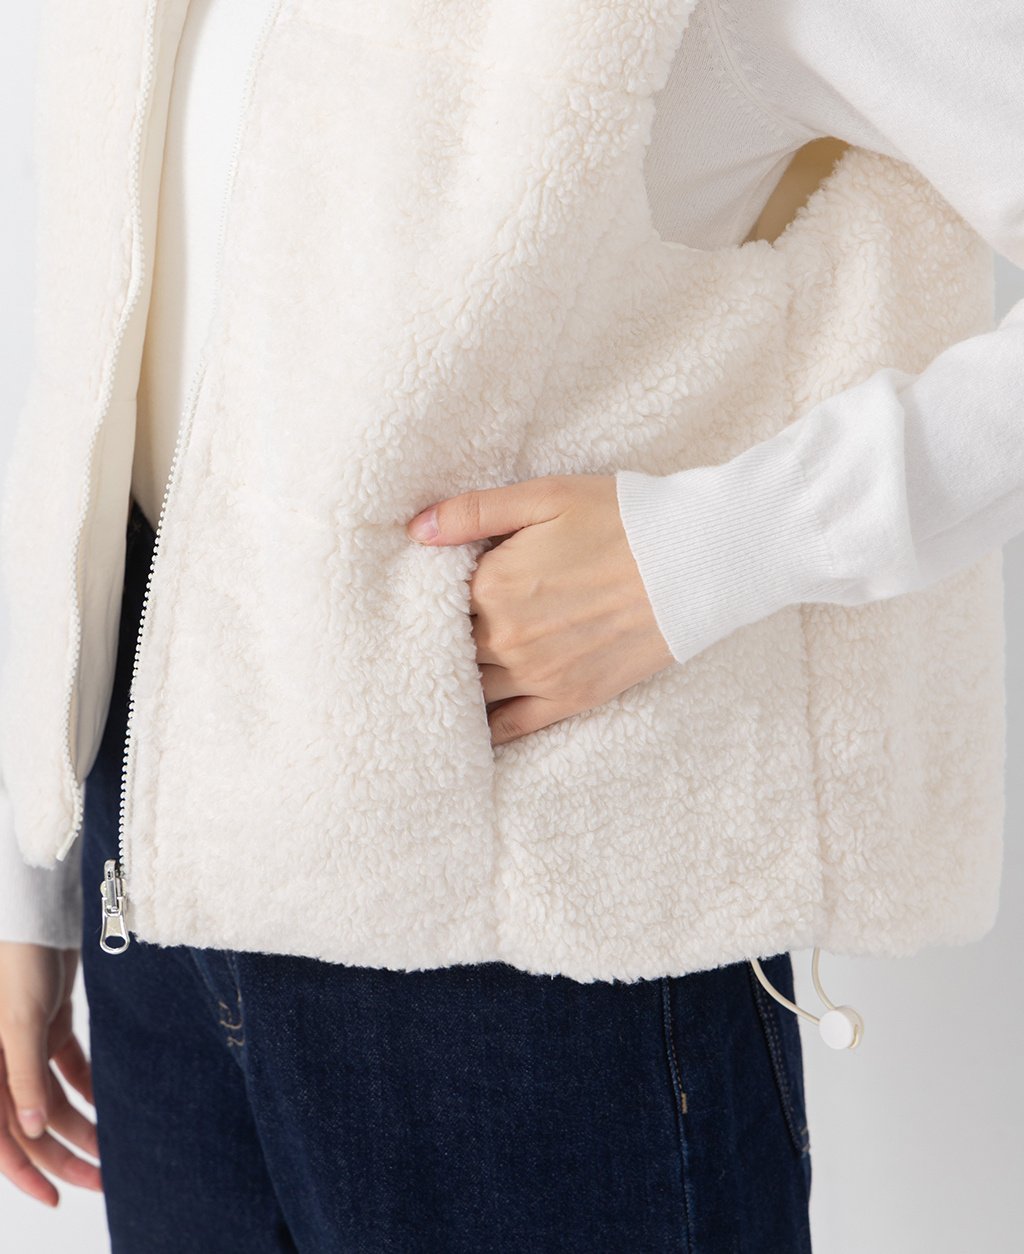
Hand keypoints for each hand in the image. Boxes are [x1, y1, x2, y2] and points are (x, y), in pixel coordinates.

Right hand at [0, 942, 100, 1205]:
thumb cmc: (18, 959)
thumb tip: (32, 1130)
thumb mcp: (21, 1020)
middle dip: (65, 1155)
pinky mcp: (48, 1024)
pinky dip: (88, 1086)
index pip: (3, 1136)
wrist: (37, 911)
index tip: (57, 1197)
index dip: (26, 1171)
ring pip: (53, 1100)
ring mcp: (25, 1045)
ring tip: (113, 1150)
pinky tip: (110, 1104)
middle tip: (104, 1179)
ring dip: (81, 1125)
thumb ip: (24, 1075)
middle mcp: (0, 1064)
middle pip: (33, 1125)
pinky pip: (67, 1067)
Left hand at [407, 475, 672, 744]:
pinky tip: (468, 724)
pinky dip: (483, 728)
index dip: (428, 598)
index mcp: (492, 585)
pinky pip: (509, 727)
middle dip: (438, 642)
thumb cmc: (620, 519)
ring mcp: (537, 675)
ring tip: (441, 678)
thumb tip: (415, 530)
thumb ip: (473, 512)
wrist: (694, 561)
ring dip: (455, 683)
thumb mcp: (544, 496)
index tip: (423, 596)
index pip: (433, 602)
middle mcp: (506, 637)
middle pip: (448, 649)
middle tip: (422, 641)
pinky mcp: (569, 699)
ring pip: (471, 691)